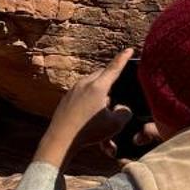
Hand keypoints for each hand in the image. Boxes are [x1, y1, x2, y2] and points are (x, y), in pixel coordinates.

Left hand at [37, 49, 133, 169]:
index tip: (129, 49)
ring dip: (100, 94)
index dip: (123, 58)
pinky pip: (81, 95)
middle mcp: (84, 84)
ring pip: (91, 85)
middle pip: (101, 75)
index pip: (114, 68)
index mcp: (98, 86)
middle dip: (111, 80)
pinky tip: (91, 116)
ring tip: (104, 111)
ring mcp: (73, 90)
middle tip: (117, 89)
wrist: (60, 140)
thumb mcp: (115, 124)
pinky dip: (89, 102)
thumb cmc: (88, 132)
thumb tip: (122, 108)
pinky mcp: (66, 99)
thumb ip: (124, 113)